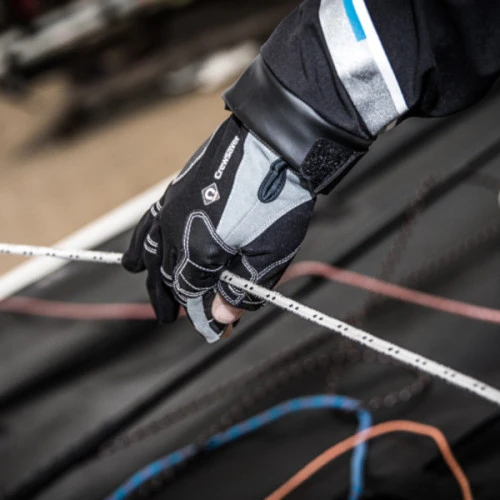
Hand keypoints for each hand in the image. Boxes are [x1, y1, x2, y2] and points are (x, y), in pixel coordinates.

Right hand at [122, 115, 314, 342]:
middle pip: (169, 276)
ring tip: (157, 301)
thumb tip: (221, 317)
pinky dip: (140, 246)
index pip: (192, 293)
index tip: (217, 330)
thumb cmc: (280, 199)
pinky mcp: (174, 192)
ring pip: (152, 253)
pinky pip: (148, 225)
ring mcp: (171, 208)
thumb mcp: (271, 253)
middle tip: (175, 319)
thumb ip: (243, 289)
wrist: (275, 144)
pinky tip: (134, 260)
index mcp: (200, 250)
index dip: (203, 315)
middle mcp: (177, 230)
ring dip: (153, 280)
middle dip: (174, 301)